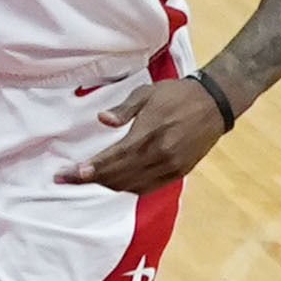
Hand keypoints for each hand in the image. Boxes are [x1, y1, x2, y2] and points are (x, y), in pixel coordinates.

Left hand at [64, 73, 229, 192]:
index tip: (68, 173)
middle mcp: (160, 154)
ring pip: (131, 184)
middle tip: (64, 178)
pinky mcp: (179, 172)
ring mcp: (171, 166)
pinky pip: (147, 187)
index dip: (90, 168)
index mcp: (150, 133)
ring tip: (84, 180)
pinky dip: (127, 187)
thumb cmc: (176, 95)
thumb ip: (124, 109)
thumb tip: (102, 120)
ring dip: (106, 184)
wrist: (215, 104)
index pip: (113, 158)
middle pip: (118, 175)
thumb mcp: (147, 93)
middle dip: (89, 179)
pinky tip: (112, 182)